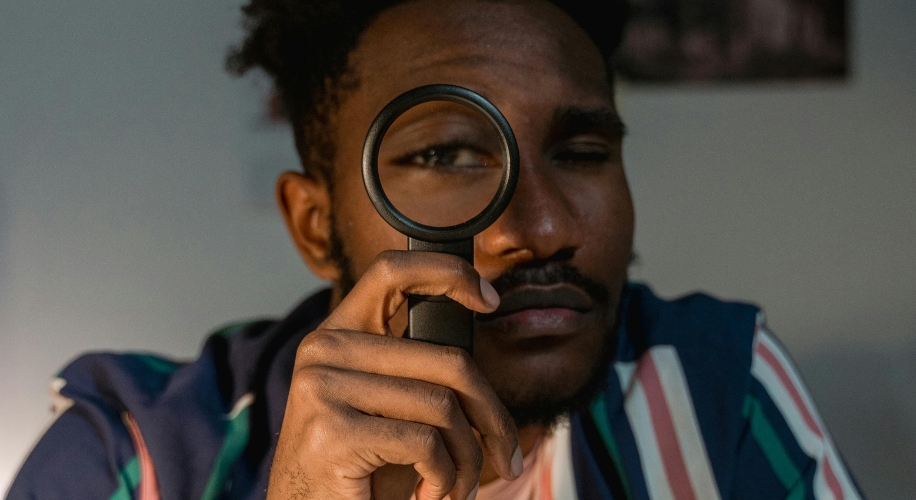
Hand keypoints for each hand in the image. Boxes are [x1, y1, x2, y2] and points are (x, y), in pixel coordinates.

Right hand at [267, 250, 521, 499]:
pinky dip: (444, 477)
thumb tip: (484, 322)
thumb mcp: (386, 406)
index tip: (490, 299)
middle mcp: (325, 350)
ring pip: (442, 406)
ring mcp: (323, 387)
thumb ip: (415, 367)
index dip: (448, 272)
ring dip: (467, 459)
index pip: (393, 271)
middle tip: (504, 456)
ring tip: (459, 487)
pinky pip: (425, 443)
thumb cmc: (357, 470)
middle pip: (448, 360)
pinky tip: (429, 494)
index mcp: (337, 333)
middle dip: (491, 415)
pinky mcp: (332, 430)